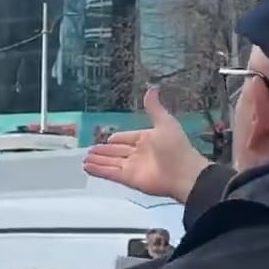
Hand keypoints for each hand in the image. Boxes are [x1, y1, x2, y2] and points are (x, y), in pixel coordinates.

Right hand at [83, 88, 209, 203]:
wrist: (183, 173)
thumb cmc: (176, 147)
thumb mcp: (165, 122)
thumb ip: (154, 108)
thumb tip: (151, 89)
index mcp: (147, 139)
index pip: (127, 138)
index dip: (117, 138)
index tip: (107, 138)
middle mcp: (139, 153)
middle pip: (117, 152)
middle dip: (103, 151)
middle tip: (90, 149)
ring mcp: (133, 167)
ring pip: (111, 162)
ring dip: (98, 160)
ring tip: (85, 158)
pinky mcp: (128, 179)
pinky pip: (110, 173)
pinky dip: (99, 170)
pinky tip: (87, 167)